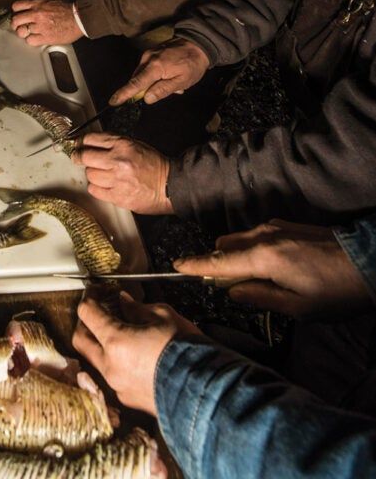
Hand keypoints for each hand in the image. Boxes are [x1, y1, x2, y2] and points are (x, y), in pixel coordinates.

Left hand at [11, 0, 82, 45]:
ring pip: (21, 32)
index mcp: (37, 4)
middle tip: (19, 26)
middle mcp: (36, 14)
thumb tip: (30, 8)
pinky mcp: (45, 37)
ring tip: (28, 33)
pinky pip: (30, 41)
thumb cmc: (68, 9)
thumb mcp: (50, 0)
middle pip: (15, 20)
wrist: (79, 18)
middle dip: (16, 24)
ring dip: (24, 33)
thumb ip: (38, 4)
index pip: (16, 6)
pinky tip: (36, 38)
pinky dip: (31, 40)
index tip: (18, 14)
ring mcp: (40, 27)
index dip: (15, 11)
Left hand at [73, 133, 172, 214]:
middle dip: (79, 157)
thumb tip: (92, 143)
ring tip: (100, 174)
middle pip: (85, 157)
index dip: (81, 142)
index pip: (91, 139)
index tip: (78, 144)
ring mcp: (117, 180)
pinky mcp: (117, 197)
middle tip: (78, 158)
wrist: (169, 185)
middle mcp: (118, 161)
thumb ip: (114, 143)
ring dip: (92, 174)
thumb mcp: (135, 144)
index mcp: (122, 144)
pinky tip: (103, 185)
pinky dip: (96, 188)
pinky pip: (95, 191)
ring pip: (89, 175)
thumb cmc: (154, 164)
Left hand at [74, 292, 199, 414]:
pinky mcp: (127, 399)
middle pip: (80, 338)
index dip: (90, 296)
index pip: (87, 313)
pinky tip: (131, 353)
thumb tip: (124, 302)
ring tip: (118, 331)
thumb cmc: (186, 350)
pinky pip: (110, 376)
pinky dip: (113, 361)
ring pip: (94, 359)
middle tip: (101, 309)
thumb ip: (137, 308)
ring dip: (99, 343)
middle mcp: (110, 366)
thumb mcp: (164, 316)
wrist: (205, 391)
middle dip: (86, 321)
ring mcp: (116, 386)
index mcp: (116, 341)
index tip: (97, 290)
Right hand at [110, 38, 209, 105]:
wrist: (198, 44)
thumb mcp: (182, 81)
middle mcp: (147, 59)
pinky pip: (146, 68)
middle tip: (168, 89)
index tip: (113, 102)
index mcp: (155, 67)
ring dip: (151, 82)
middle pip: (137, 79)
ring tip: (172, 81)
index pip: (136, 84)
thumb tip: (146, 98)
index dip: (124, 94)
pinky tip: (169, 75)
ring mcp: (148, 54)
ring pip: (142, 74)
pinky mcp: (151, 52)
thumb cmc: (192, 64)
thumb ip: (163, 90)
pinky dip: (154, 75)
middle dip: (145, 89)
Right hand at [174, 219, 372, 318]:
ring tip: (249, 279)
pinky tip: (267, 266)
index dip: (196, 265)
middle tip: (225, 286)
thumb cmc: (335, 292)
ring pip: (240, 237)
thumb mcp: (298, 307)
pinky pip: (255, 234)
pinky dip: (250, 248)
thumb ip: (260, 296)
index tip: (176, 265)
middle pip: (225, 244)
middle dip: (218, 262)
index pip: (220, 261)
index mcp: (264, 257)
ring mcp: (276, 227)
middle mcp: (265, 236)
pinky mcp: (287, 225)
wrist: (368, 262)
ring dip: (235, 255)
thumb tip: (232, 292)